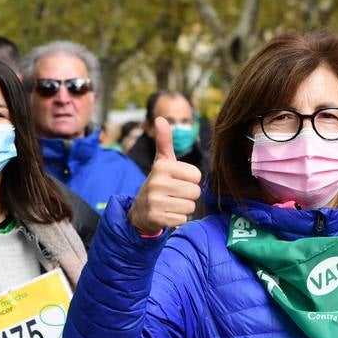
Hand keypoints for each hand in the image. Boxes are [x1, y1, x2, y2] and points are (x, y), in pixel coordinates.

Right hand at [130, 117, 202, 234]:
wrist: (140, 211)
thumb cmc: (159, 183)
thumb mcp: (161, 162)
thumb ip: (164, 141)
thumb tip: (160, 118)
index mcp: (162, 166)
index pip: (197, 176)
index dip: (191, 180)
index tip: (178, 181)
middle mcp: (157, 182)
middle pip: (195, 192)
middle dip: (188, 195)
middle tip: (175, 194)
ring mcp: (155, 201)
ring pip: (190, 207)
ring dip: (184, 208)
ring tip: (171, 204)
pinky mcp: (157, 218)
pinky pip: (182, 219)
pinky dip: (178, 219)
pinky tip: (167, 214)